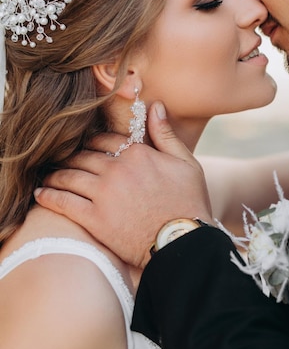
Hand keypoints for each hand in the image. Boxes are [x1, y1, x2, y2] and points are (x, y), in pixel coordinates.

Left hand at [34, 102, 212, 265]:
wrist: (184, 242)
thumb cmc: (189, 202)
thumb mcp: (186, 163)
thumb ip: (166, 134)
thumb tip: (156, 106)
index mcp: (137, 153)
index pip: (104, 140)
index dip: (91, 143)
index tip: (83, 148)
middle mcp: (116, 169)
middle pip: (82, 157)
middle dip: (68, 158)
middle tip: (57, 161)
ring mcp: (103, 194)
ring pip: (69, 176)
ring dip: (55, 175)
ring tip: (47, 177)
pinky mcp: (94, 219)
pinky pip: (63, 202)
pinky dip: (48, 196)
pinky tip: (40, 194)